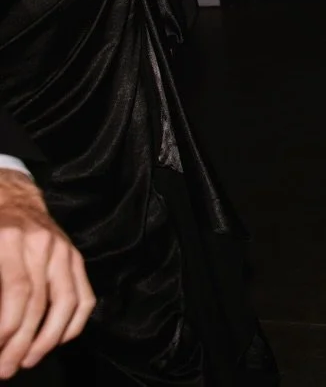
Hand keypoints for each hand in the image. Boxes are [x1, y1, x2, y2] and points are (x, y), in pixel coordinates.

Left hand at [0, 171, 93, 377]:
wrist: (9, 191)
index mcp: (11, 239)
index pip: (18, 291)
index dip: (8, 328)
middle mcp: (42, 244)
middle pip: (41, 302)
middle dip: (22, 343)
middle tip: (6, 369)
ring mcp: (64, 249)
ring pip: (68, 301)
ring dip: (49, 339)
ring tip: (29, 361)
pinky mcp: (75, 256)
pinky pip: (84, 295)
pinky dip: (73, 323)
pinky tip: (55, 341)